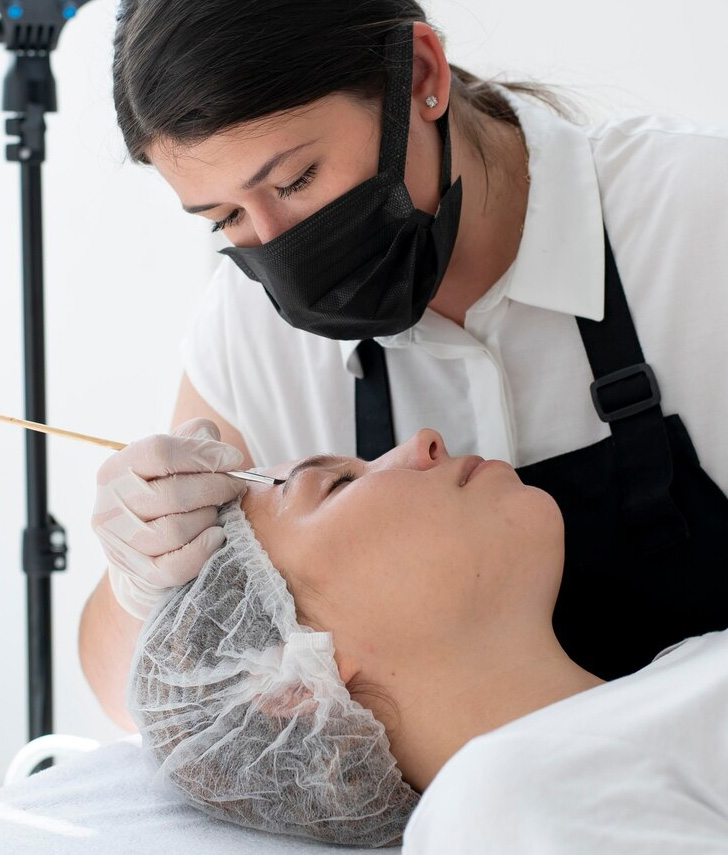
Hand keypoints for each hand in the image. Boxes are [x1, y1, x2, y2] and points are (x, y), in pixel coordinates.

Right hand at [91, 417, 246, 618]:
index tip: (234, 458)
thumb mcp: (173, 460)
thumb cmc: (164, 494)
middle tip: (235, 486)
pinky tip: (216, 536)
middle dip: (215, 488)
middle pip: (173, 493)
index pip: (159, 452)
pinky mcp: (136, 572)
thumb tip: (215, 444)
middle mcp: (109, 506)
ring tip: (217, 512)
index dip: (202, 454)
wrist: (142, 549)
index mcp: (115, 470)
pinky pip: (175, 566)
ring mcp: (119, 543)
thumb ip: (194, 439)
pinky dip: (202, 550)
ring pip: (175, 531)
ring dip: (208, 519)